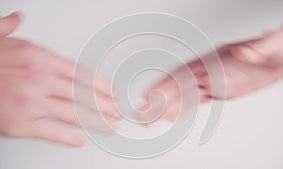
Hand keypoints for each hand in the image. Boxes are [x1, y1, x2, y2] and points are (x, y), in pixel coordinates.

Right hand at [0, 13, 120, 146]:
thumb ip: (9, 28)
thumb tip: (18, 18)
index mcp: (38, 57)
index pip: (81, 73)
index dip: (101, 85)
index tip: (113, 92)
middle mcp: (39, 79)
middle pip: (83, 95)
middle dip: (105, 105)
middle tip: (118, 112)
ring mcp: (31, 102)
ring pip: (74, 114)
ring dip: (96, 121)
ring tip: (110, 125)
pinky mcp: (19, 124)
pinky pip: (52, 132)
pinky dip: (69, 138)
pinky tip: (81, 140)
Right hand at [138, 15, 282, 122]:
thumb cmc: (279, 47)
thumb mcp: (274, 45)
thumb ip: (256, 50)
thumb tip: (244, 52)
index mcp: (217, 59)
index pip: (185, 72)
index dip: (165, 84)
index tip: (149, 95)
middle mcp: (210, 70)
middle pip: (178, 86)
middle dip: (158, 101)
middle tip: (141, 114)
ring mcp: (213, 81)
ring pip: (184, 95)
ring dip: (166, 107)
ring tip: (149, 120)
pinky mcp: (221, 90)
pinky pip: (197, 101)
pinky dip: (183, 109)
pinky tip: (172, 115)